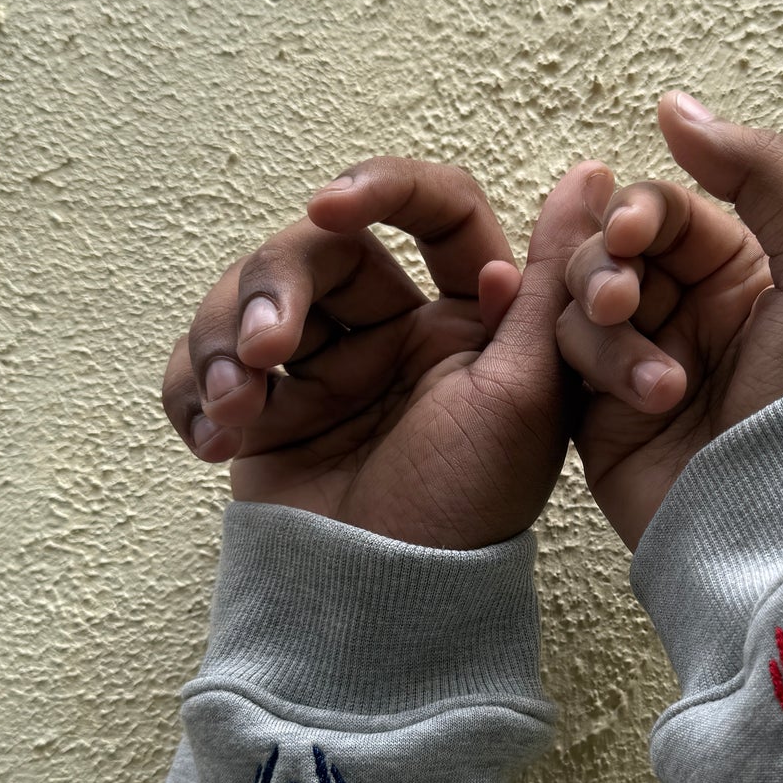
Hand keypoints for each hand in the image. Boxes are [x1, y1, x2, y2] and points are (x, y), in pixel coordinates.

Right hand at [162, 156, 607, 549]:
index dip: (379, 186)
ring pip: (246, 295)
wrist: (384, 607)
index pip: (429, 208)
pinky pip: (201, 361)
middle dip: (272, 288)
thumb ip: (553, 282)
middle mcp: (391, 330)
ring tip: (234, 409)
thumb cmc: (465, 507)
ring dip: (222, 339)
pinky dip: (188, 387)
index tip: (331, 205)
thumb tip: (594, 175)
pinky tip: (208, 438)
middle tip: (265, 352)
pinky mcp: (264, 408)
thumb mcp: (525, 391)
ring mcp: (321, 368)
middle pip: (315, 247)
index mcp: (463, 314)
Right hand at [553, 93, 782, 549]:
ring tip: (653, 377)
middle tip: (623, 301)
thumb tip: (675, 107)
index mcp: (747, 271)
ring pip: (577, 301)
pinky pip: (562, 359)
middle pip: (609, 248)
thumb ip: (761, 169)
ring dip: (605, 327)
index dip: (642, 212)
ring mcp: (642, 362)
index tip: (635, 236)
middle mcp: (692, 311)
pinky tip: (646, 402)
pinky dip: (597, 370)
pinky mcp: (602, 414)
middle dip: (607, 266)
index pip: (668, 210)